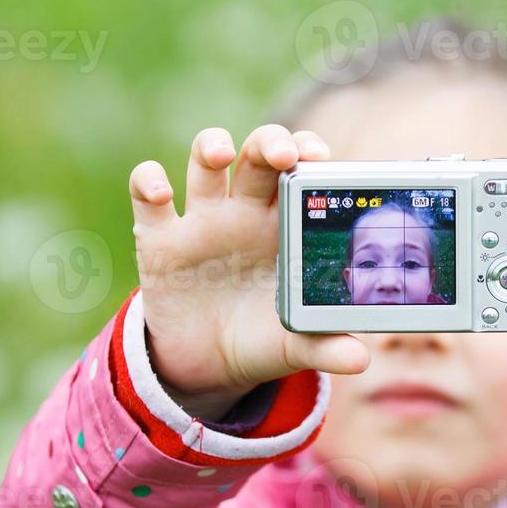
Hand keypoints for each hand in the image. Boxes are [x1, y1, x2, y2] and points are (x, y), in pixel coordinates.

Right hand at [129, 125, 368, 419]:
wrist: (208, 365)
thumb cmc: (261, 338)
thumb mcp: (293, 347)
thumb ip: (325, 348)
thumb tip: (359, 361)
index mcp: (285, 225)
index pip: (300, 169)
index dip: (307, 151)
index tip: (319, 157)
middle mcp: (245, 211)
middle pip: (258, 153)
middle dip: (271, 142)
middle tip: (285, 155)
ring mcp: (201, 220)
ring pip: (205, 160)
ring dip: (211, 145)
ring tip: (222, 154)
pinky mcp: (159, 239)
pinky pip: (147, 195)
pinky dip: (148, 182)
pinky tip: (161, 192)